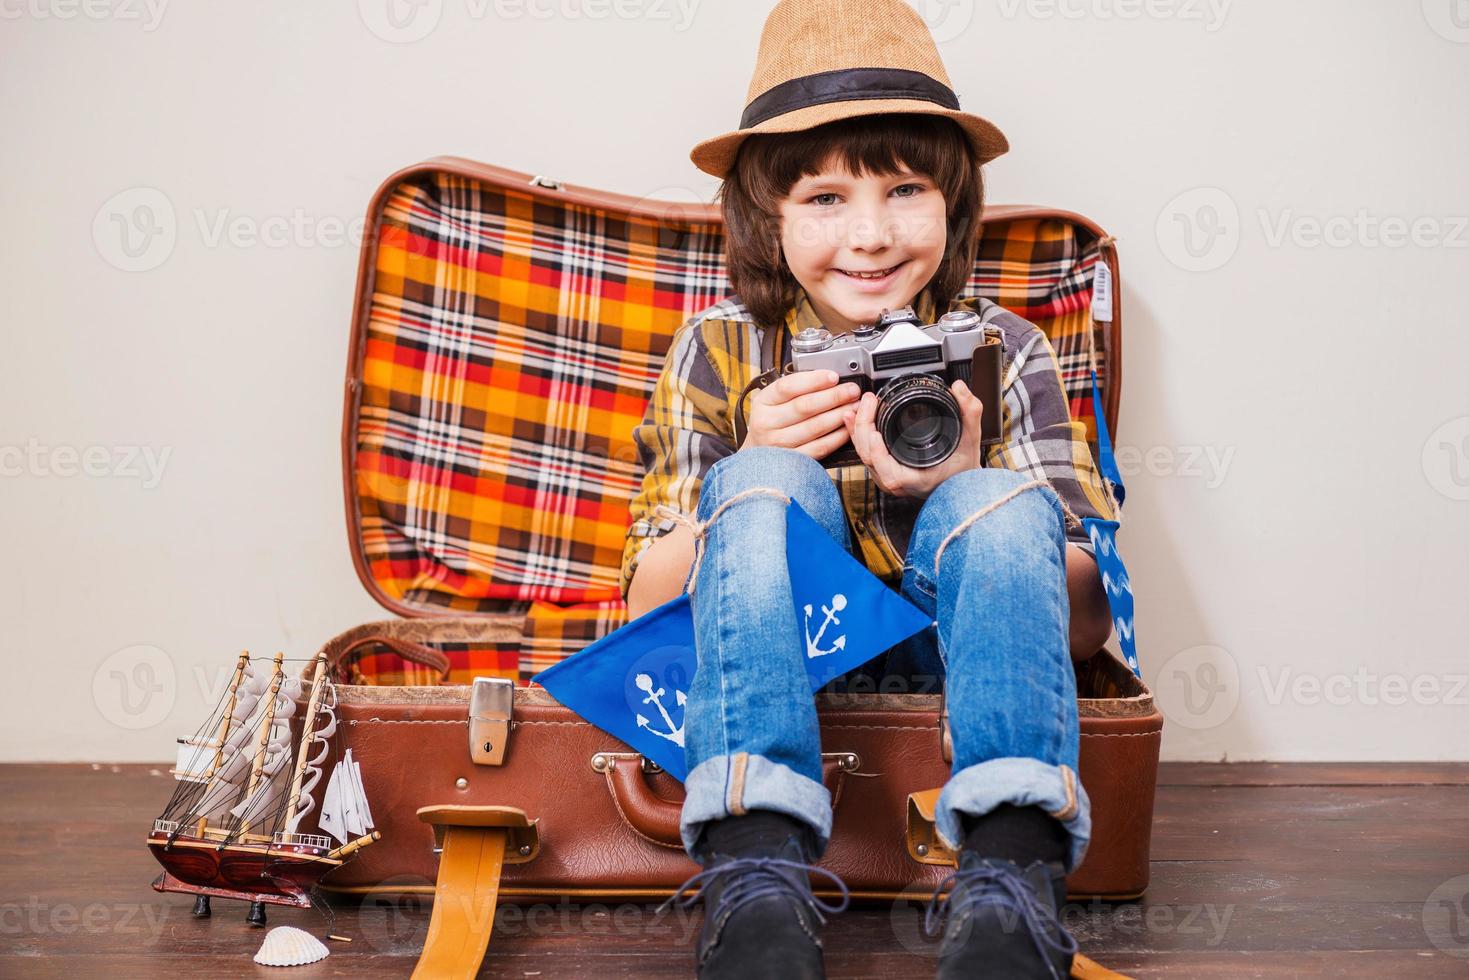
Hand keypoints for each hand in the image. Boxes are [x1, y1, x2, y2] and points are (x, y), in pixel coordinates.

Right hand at [741, 369, 862, 459]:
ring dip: (839, 415)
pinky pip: (820, 447)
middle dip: (834, 396)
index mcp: (763, 402)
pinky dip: (837, 437)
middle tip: (852, 390)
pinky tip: (847, 427)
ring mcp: (779, 444)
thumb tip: (830, 379)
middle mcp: (767, 423)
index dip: (814, 380)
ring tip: (855, 406)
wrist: (758, 452)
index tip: (834, 376)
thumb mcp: (773, 400)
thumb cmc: (772, 420)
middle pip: (805, 406)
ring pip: (815, 426)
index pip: (788, 387)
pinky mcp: (793, 460)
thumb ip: (796, 388)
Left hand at [841, 379, 985, 498]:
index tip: (875, 430)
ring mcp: (888, 478)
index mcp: (914, 479)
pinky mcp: (885, 471)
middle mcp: (897, 482)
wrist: (960, 486)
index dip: (876, 450)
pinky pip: (867, 454)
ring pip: (864, 455)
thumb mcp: (971, 440)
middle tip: (869, 402)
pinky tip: (855, 418)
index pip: (886, 468)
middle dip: (864, 427)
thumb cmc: (963, 469)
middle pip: (868, 456)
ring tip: (856, 407)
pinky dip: (859, 436)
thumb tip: (959, 388)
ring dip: (857, 430)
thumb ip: (969, 412)